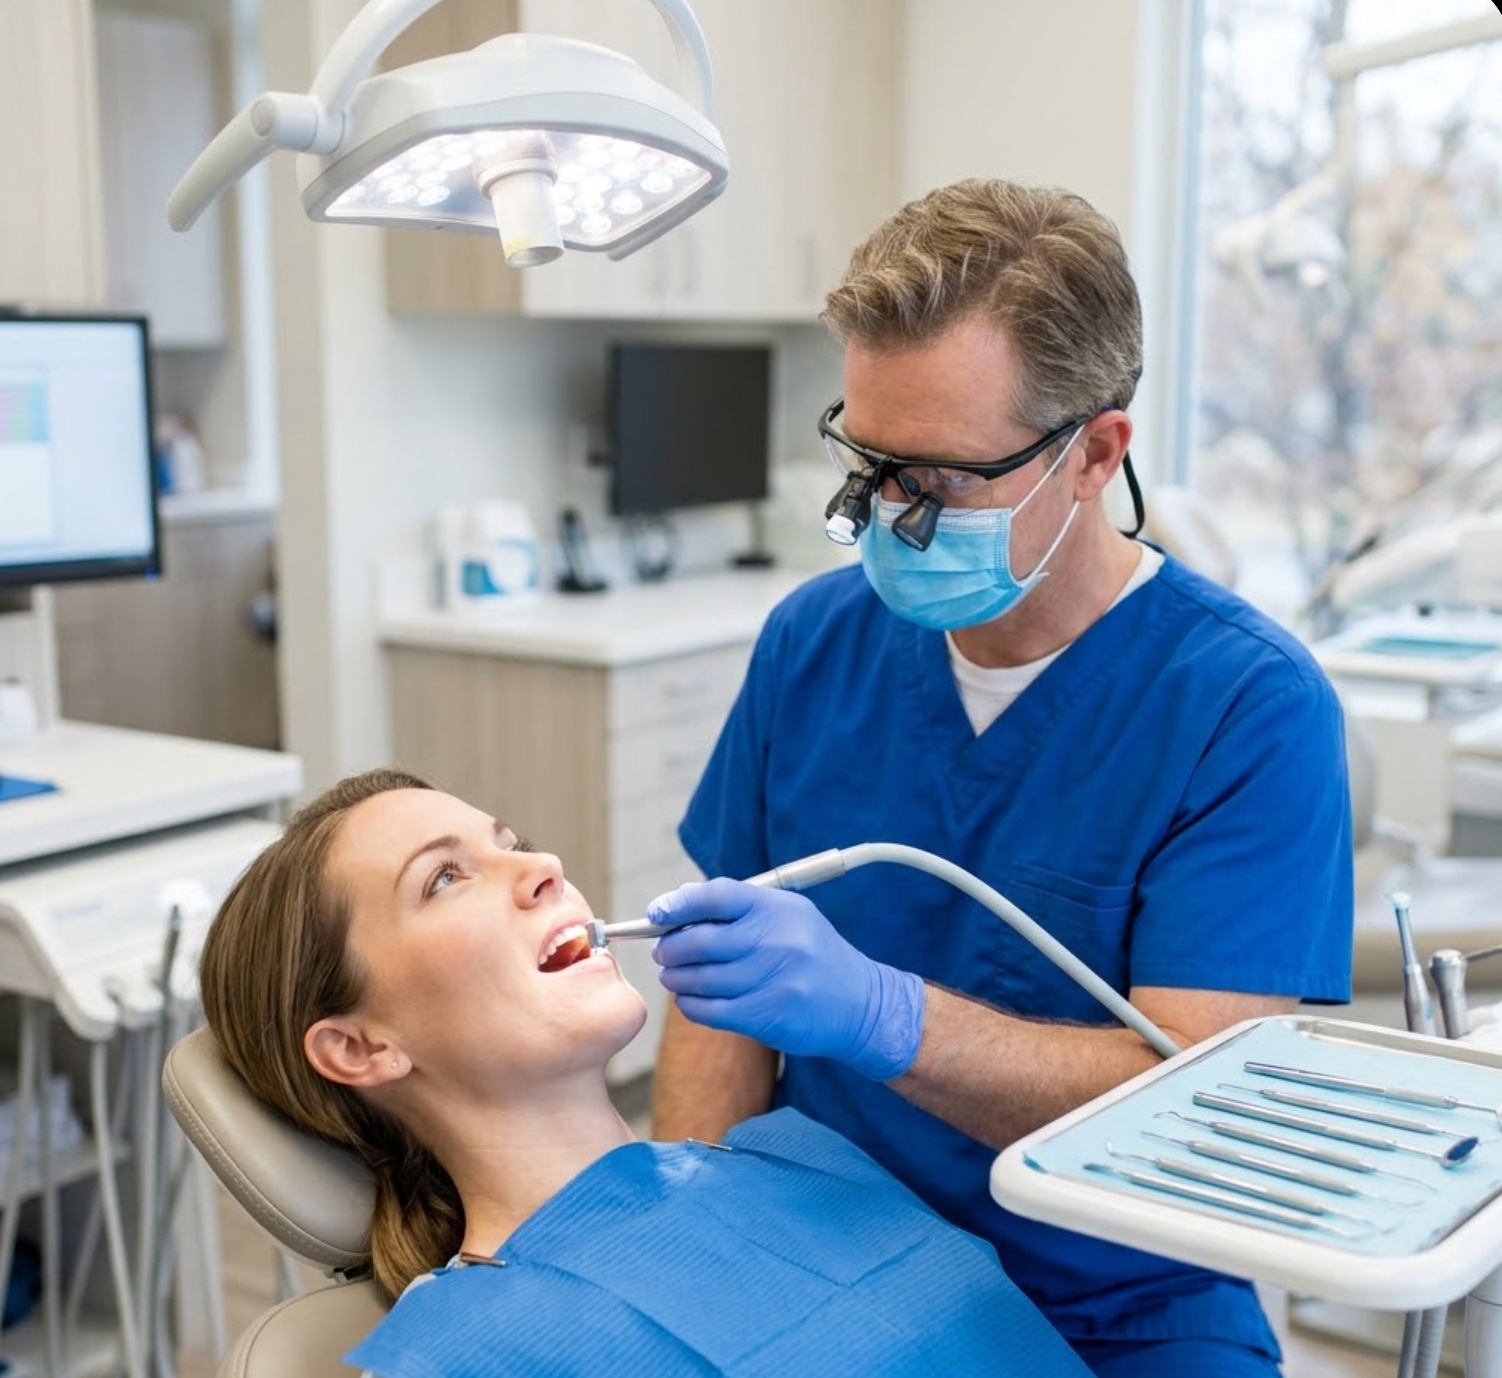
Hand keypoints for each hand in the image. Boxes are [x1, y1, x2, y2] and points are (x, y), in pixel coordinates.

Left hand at [649, 878, 925, 1081]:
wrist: (861, 1003)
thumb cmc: (813, 954)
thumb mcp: (789, 916)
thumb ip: (739, 907)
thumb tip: (679, 901)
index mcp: (779, 908)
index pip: (717, 896)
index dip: (678, 903)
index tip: (655, 913)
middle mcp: (778, 940)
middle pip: (700, 941)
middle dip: (669, 948)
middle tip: (662, 953)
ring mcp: (774, 980)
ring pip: (700, 980)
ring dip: (676, 979)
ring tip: (674, 977)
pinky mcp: (769, 1016)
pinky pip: (710, 1011)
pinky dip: (691, 1005)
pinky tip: (690, 999)